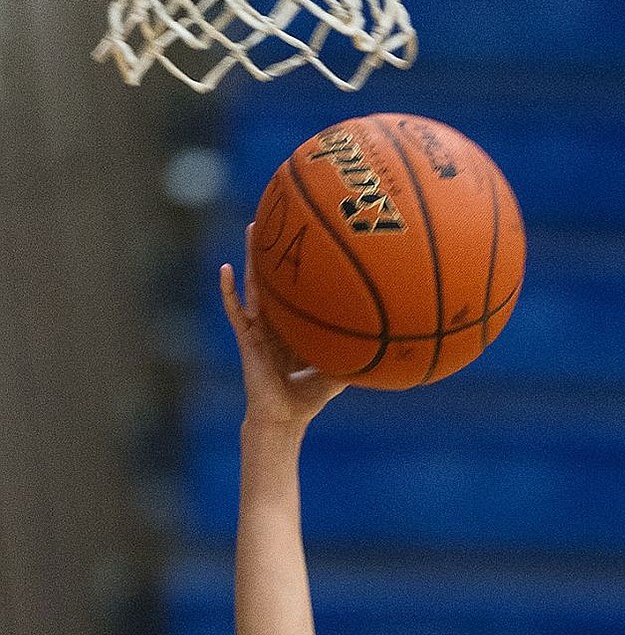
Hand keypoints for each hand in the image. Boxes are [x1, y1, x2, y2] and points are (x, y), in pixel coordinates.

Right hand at [222, 224, 347, 431]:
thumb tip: (388, 346)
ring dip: (253, 256)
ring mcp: (260, 328)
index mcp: (298, 326)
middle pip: (278, 278)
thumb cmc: (309, 399)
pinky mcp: (247, 338)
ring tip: (254, 228)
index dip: (307, 267)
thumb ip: (356, 356)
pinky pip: (236, 310)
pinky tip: (225, 270)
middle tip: (284, 215)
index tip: (315, 237)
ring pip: (256, 285)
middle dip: (281, 249)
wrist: (285, 419)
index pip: (303, 291)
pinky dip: (228, 291)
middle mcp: (278, 321)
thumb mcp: (338, 371)